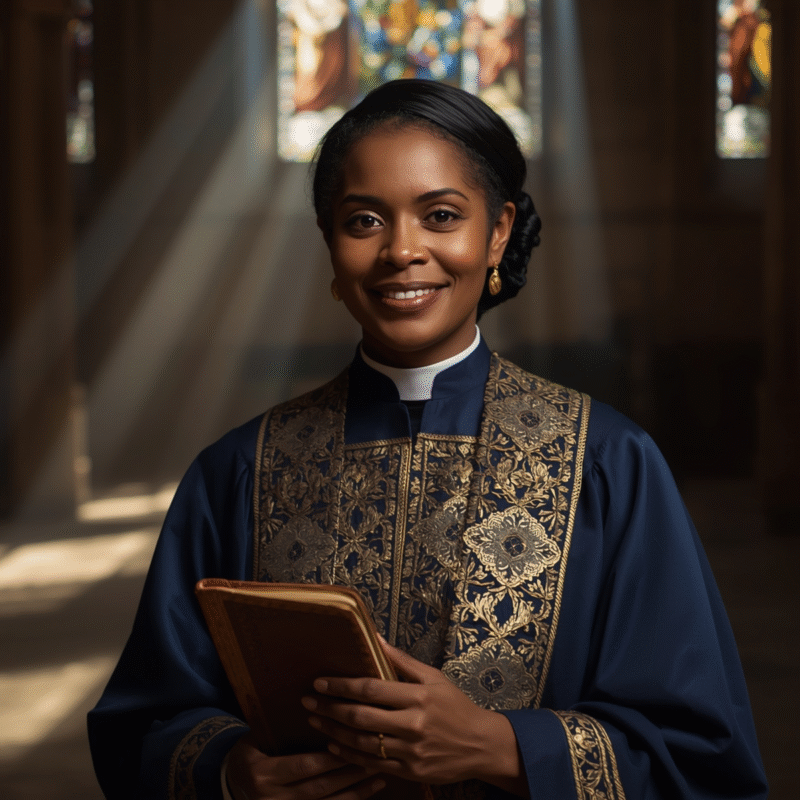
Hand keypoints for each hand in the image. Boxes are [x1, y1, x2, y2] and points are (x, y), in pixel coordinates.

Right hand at [225, 733, 385, 799]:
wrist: (232, 786)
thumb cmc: (248, 754)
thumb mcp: (255, 739)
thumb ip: (279, 728)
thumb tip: (315, 704)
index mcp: (262, 774)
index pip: (302, 766)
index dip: (329, 758)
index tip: (353, 744)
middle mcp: (272, 799)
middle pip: (318, 788)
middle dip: (348, 774)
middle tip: (374, 757)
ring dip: (355, 792)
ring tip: (378, 776)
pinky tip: (366, 794)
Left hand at [301, 641, 526, 794]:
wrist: (481, 745)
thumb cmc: (455, 706)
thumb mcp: (434, 677)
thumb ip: (403, 661)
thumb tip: (376, 639)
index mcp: (418, 696)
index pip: (370, 689)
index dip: (341, 686)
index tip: (320, 682)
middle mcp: (413, 724)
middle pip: (361, 717)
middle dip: (330, 708)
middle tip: (308, 702)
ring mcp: (410, 751)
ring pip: (362, 742)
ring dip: (334, 732)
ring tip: (315, 722)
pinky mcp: (410, 771)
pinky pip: (373, 764)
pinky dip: (350, 755)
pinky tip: (335, 746)